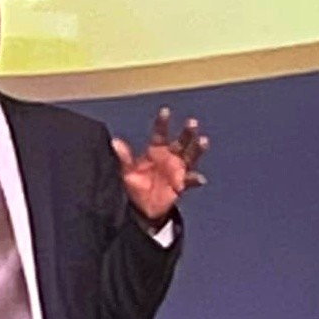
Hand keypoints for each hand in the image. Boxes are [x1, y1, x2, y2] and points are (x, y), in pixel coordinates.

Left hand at [112, 107, 208, 224]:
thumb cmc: (135, 185)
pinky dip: (196, 179)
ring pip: (191, 156)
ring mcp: (177, 169)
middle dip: (187, 133)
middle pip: (181, 141)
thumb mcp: (127, 171)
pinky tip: (199, 179)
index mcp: (156, 149)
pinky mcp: (182, 184)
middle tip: (192, 122)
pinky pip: (190, 180)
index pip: (160, 133)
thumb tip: (114, 142)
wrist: (142, 208)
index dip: (163, 122)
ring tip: (203, 141)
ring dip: (197, 149)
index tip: (165, 111)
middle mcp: (170, 156)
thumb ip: (124, 157)